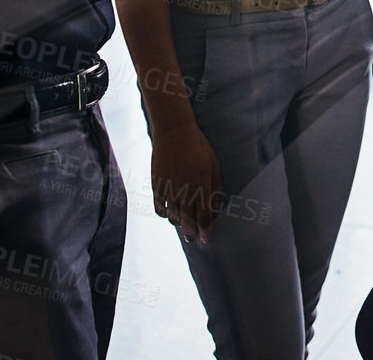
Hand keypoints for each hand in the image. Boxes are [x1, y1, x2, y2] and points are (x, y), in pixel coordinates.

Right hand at [151, 123, 221, 243]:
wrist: (173, 133)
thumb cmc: (199, 148)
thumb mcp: (214, 165)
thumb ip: (215, 188)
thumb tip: (214, 209)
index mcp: (201, 184)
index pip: (204, 216)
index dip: (206, 230)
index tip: (207, 239)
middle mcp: (185, 190)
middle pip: (188, 221)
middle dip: (192, 232)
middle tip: (194, 239)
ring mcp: (169, 189)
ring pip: (173, 217)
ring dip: (180, 224)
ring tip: (184, 225)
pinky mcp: (157, 186)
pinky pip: (159, 209)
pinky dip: (165, 214)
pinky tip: (171, 213)